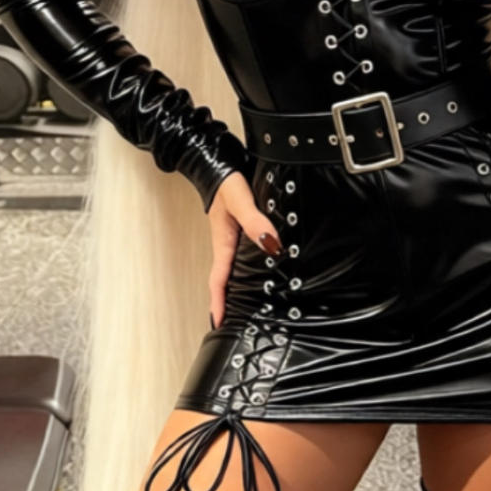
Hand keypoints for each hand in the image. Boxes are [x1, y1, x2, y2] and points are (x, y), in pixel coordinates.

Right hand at [205, 170, 283, 329]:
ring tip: (247, 307)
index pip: (219, 280)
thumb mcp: (241, 202)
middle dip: (228, 303)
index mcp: (223, 243)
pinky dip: (249, 270)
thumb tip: (271, 245)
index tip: (218, 323)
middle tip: (234, 324)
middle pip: (226, 281)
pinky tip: (261, 271)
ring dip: (238, 288)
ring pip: (235, 270)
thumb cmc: (226, 183)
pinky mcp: (240, 231)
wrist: (219, 165)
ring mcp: (233, 239)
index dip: (219, 302)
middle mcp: (227, 244)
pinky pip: (243, 257)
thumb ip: (255, 222)